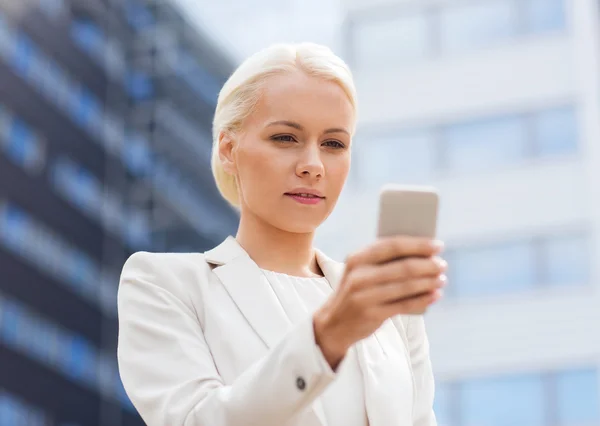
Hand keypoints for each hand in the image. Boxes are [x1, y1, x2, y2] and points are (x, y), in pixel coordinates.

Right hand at [313, 236, 446, 368]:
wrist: (333, 324)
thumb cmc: (357, 292)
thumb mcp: (361, 272)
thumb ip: (385, 262)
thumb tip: (425, 254)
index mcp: (357, 258)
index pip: (392, 246)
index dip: (418, 245)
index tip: (438, 245)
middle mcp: (359, 275)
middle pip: (402, 267)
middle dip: (427, 265)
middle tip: (442, 265)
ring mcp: (364, 296)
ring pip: (406, 286)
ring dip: (428, 282)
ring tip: (442, 279)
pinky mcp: (371, 314)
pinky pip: (404, 305)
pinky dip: (423, 300)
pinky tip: (435, 295)